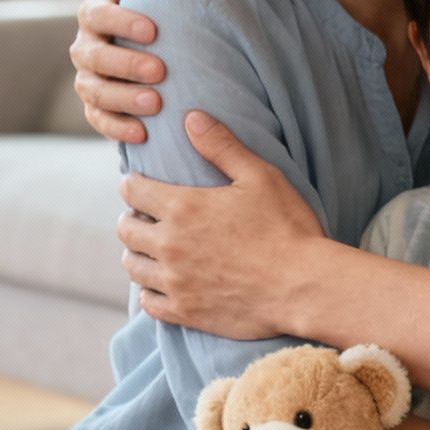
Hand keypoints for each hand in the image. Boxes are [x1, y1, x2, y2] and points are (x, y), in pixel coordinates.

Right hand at [71, 0, 169, 143]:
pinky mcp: (96, 108)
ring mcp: (87, 79)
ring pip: (95, 92)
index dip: (122, 22)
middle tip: (160, 71)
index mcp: (95, 13)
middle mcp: (84, 47)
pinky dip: (117, 128)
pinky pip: (98, 120)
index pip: (99, 15)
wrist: (153, 47)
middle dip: (126, 65)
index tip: (153, 31)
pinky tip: (143, 134)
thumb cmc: (154, 8)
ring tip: (156, 104)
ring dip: (123, 99)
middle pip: (94, 58)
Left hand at [118, 110, 328, 339]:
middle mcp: (169, 245)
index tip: (141, 186)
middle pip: (125, 230)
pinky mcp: (185, 312)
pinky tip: (164, 285)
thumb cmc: (286, 227)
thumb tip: (190, 117)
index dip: (134, 184)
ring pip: (132, 267)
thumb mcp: (259, 176)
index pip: (132, 190)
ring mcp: (175, 282)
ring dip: (138, 255)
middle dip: (132, 219)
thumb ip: (221, 146)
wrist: (304, 287)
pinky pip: (148, 303)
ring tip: (153, 250)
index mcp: (182, 207)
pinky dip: (150, 292)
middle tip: (146, 218)